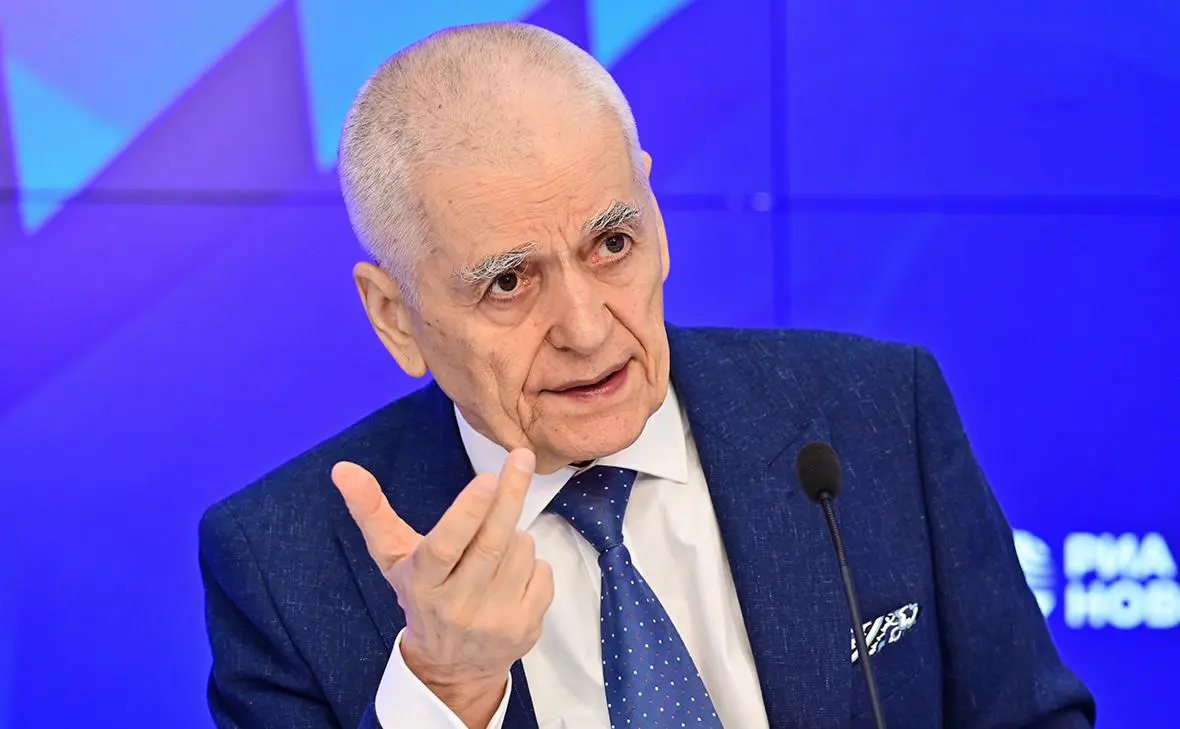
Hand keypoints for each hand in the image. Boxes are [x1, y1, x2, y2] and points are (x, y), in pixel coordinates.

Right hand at [331, 449, 553, 726]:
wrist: (451, 667)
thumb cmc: (422, 595)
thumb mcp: (393, 558)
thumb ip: (371, 512)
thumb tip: (342, 468)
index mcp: (422, 583)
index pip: (446, 547)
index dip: (467, 513)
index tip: (487, 478)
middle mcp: (457, 605)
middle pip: (491, 543)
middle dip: (509, 495)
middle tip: (521, 457)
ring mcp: (494, 621)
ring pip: (521, 551)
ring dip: (516, 535)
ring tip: (496, 546)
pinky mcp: (525, 629)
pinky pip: (543, 573)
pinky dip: (533, 563)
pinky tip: (513, 574)